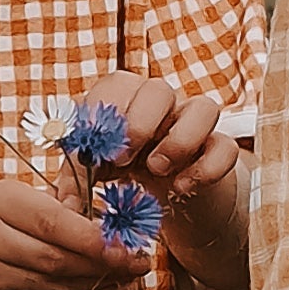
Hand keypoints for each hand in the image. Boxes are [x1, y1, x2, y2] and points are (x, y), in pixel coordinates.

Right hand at [0, 176, 154, 289]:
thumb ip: (71, 207)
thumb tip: (120, 227)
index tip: (128, 247)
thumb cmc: (7, 220)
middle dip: (103, 264)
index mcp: (0, 202)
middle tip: (137, 264)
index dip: (93, 239)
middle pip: (56, 259)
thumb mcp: (30, 198)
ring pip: (57, 286)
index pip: (52, 222)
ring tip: (127, 278)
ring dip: (98, 284)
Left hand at [88, 67, 251, 289]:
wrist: (169, 193)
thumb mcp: (96, 174)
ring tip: (156, 170)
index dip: (105, 113)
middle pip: (159, 88)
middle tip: (122, 160)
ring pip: (204, 107)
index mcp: (126, 99)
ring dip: (178, 141)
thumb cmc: (124, 172)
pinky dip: (206, 168)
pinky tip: (183, 188)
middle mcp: (163, 103)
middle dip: (139, 124)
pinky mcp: (220, 149)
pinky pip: (225, 148)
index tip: (95, 150)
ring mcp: (195, 124)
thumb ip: (77, 182)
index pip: (117, 84)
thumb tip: (63, 204)